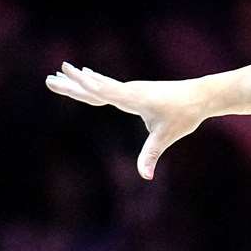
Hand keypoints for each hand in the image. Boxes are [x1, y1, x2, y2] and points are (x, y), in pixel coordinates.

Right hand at [45, 62, 207, 179]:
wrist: (201, 96)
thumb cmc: (184, 114)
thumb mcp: (166, 136)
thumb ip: (151, 155)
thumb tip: (145, 176)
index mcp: (132, 98)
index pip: (102, 91)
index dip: (83, 84)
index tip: (64, 74)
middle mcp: (129, 90)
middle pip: (95, 87)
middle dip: (72, 84)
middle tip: (49, 78)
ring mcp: (132, 88)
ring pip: (100, 84)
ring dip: (79, 80)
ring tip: (60, 74)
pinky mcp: (136, 90)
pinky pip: (110, 85)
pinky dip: (95, 81)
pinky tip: (88, 76)